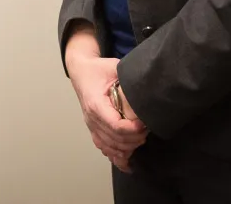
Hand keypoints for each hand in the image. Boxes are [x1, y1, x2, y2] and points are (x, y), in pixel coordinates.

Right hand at [65, 30, 146, 171]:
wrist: (81, 72)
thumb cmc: (98, 69)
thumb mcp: (114, 67)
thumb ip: (129, 78)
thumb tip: (148, 85)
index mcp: (96, 104)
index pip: (115, 126)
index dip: (132, 129)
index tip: (144, 123)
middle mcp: (91, 119)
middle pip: (115, 140)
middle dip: (135, 138)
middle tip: (148, 129)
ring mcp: (92, 127)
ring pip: (110, 148)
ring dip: (128, 148)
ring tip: (141, 138)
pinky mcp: (94, 130)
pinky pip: (105, 149)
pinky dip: (117, 158)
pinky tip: (129, 163)